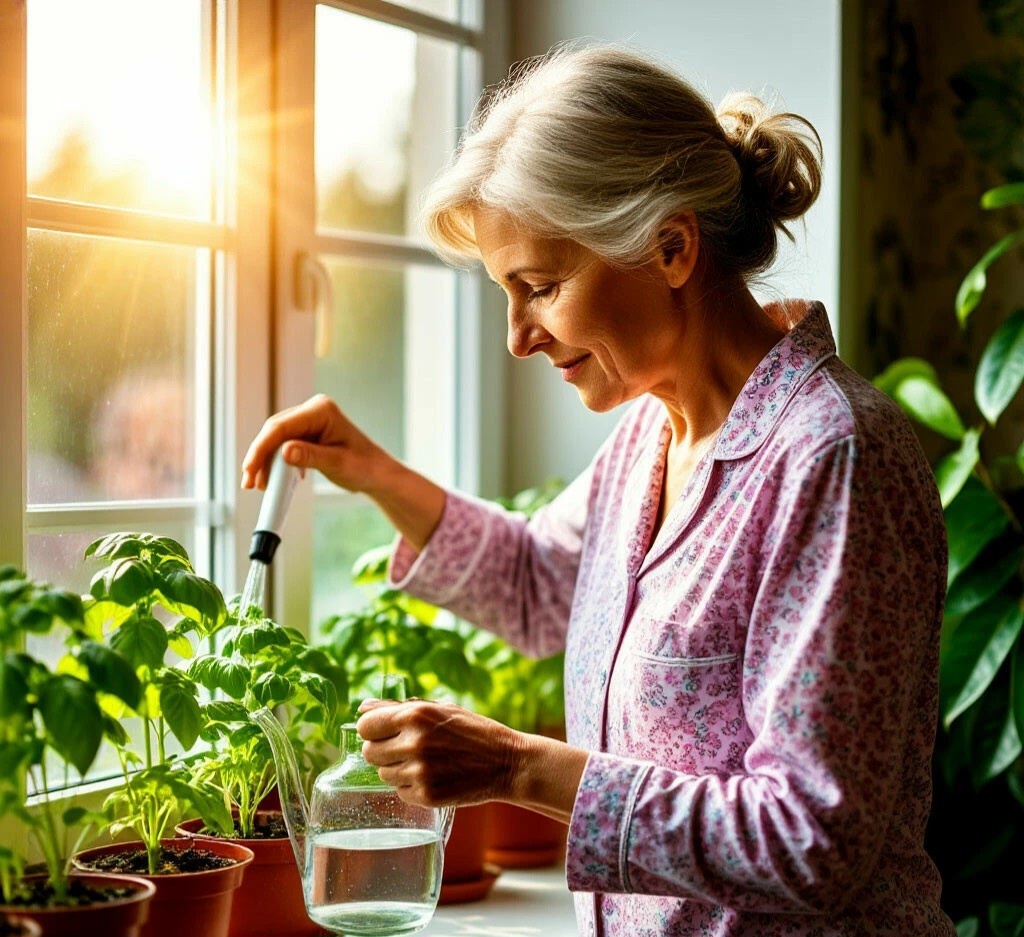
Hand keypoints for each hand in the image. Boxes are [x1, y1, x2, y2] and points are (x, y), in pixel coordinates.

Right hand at [241, 394, 390, 494]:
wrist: (377, 473)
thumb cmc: (364, 466)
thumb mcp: (337, 464)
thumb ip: (311, 456)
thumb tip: (283, 452)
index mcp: (321, 410)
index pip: (281, 427)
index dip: (261, 448)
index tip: (250, 469)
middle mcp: (312, 411)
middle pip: (273, 432)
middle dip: (259, 458)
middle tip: (249, 483)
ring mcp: (308, 421)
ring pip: (275, 440)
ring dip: (264, 462)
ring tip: (258, 485)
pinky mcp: (306, 433)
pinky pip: (283, 445)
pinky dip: (275, 463)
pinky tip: (271, 479)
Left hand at [356, 699, 524, 807]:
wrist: (506, 763)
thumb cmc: (472, 731)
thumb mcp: (440, 709)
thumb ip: (399, 708)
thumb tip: (363, 708)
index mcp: (415, 715)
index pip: (365, 726)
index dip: (373, 729)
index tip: (384, 732)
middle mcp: (414, 742)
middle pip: (368, 752)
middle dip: (382, 750)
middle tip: (405, 748)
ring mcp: (419, 772)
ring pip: (383, 773)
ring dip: (397, 769)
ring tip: (425, 762)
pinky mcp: (426, 795)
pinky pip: (400, 791)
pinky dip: (411, 786)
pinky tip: (433, 777)